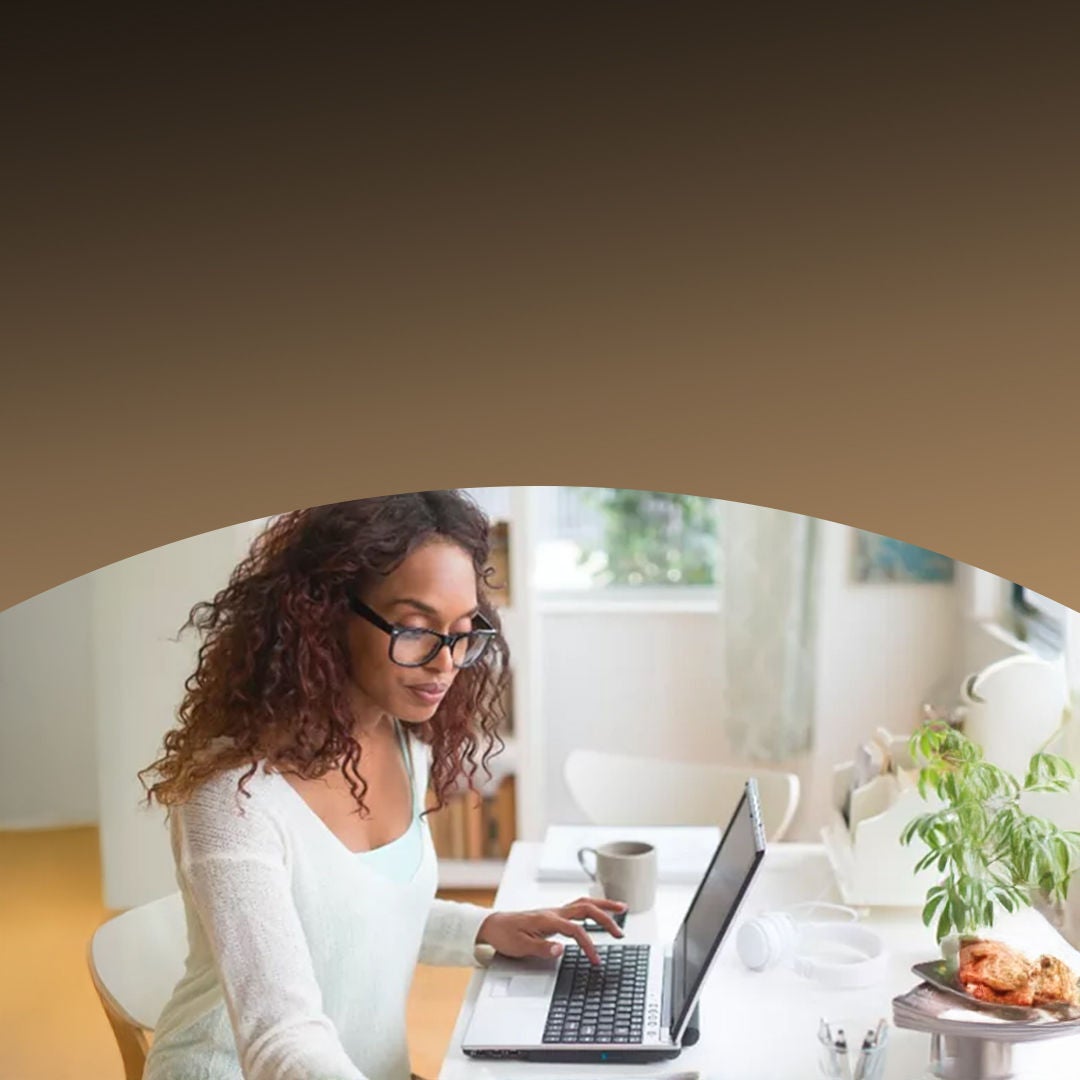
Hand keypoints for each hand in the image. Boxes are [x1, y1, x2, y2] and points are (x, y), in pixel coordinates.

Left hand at [476, 897, 626, 965]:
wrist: (493, 925)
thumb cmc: (505, 935)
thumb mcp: (520, 947)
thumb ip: (542, 948)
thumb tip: (561, 949)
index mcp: (547, 920)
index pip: (576, 930)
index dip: (588, 945)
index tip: (596, 960)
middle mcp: (554, 912)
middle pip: (586, 908)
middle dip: (606, 917)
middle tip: (620, 931)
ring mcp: (555, 911)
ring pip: (584, 903)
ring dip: (603, 905)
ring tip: (621, 908)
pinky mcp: (554, 914)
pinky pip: (578, 906)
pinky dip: (593, 906)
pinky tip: (599, 911)